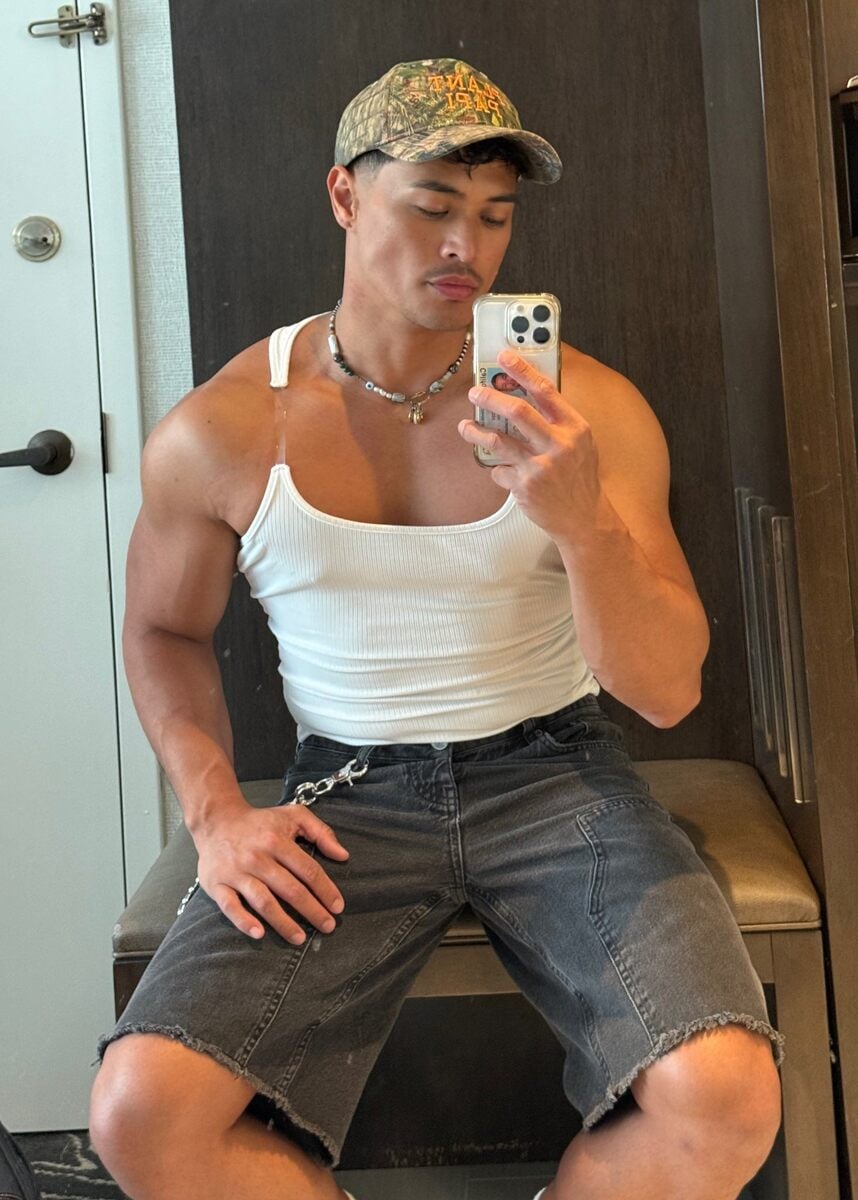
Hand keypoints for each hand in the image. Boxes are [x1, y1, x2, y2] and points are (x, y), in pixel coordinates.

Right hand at [193, 800, 348, 942]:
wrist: (216, 820)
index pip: (308, 870)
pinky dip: (244, 921)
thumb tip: (343, 855)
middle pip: (290, 890)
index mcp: (277, 840)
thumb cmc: (260, 822)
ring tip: (300, 938)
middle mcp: (257, 857)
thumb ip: (321, 832)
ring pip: (263, 901)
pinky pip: (230, 907)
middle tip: (328, 926)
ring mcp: (236, 872)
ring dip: (283, 923)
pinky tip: (259, 934)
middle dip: (312, 911)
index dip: (325, 890)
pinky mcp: (217, 884)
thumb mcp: (294, 816)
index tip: (337, 907)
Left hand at [458, 349, 602, 541]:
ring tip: (466, 427)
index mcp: (575, 428)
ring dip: (476, 432)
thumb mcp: (580, 444)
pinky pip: (498, 470)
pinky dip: (496, 469)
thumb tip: (524, 393)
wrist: (583, 519)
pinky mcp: (524, 487)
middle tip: (474, 392)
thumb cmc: (578, 478)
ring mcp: (540, 467)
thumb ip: (557, 421)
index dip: (523, 370)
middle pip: (517, 411)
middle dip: (490, 398)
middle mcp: (559, 445)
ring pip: (498, 441)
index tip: (504, 357)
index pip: (546, 391)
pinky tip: (502, 472)